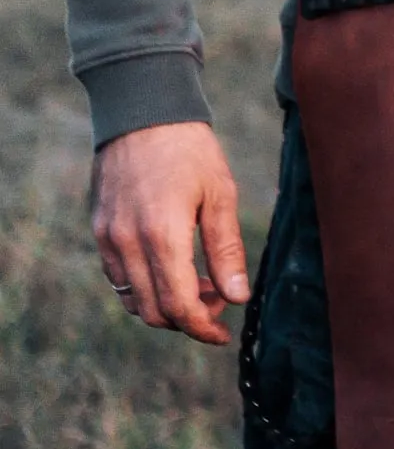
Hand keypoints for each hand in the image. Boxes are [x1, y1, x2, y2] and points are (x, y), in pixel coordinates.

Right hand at [89, 121, 250, 344]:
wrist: (142, 114)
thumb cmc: (190, 151)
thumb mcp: (221, 195)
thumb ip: (227, 249)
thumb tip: (238, 298)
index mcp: (162, 236)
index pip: (179, 306)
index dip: (203, 328)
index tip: (223, 334)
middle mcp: (128, 244)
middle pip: (154, 311)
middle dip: (189, 319)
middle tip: (220, 301)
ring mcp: (108, 239)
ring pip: (133, 300)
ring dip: (166, 305)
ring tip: (201, 284)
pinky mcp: (100, 232)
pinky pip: (119, 278)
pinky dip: (146, 287)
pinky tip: (174, 269)